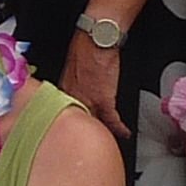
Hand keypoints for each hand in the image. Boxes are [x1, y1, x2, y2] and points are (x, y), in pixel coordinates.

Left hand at [61, 31, 130, 147]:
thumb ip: (72, 87)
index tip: (75, 136)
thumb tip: (77, 94)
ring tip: (110, 139)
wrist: (96, 40)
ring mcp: (86, 101)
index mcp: (62, 93)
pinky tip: (124, 133)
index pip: (64, 117)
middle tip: (94, 144)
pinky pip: (111, 120)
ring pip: (93, 124)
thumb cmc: (85, 50)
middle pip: (77, 124)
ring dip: (103, 132)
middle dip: (86, 134)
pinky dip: (119, 128)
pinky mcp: (103, 100)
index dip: (72, 126)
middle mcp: (71, 99)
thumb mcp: (72, 71)